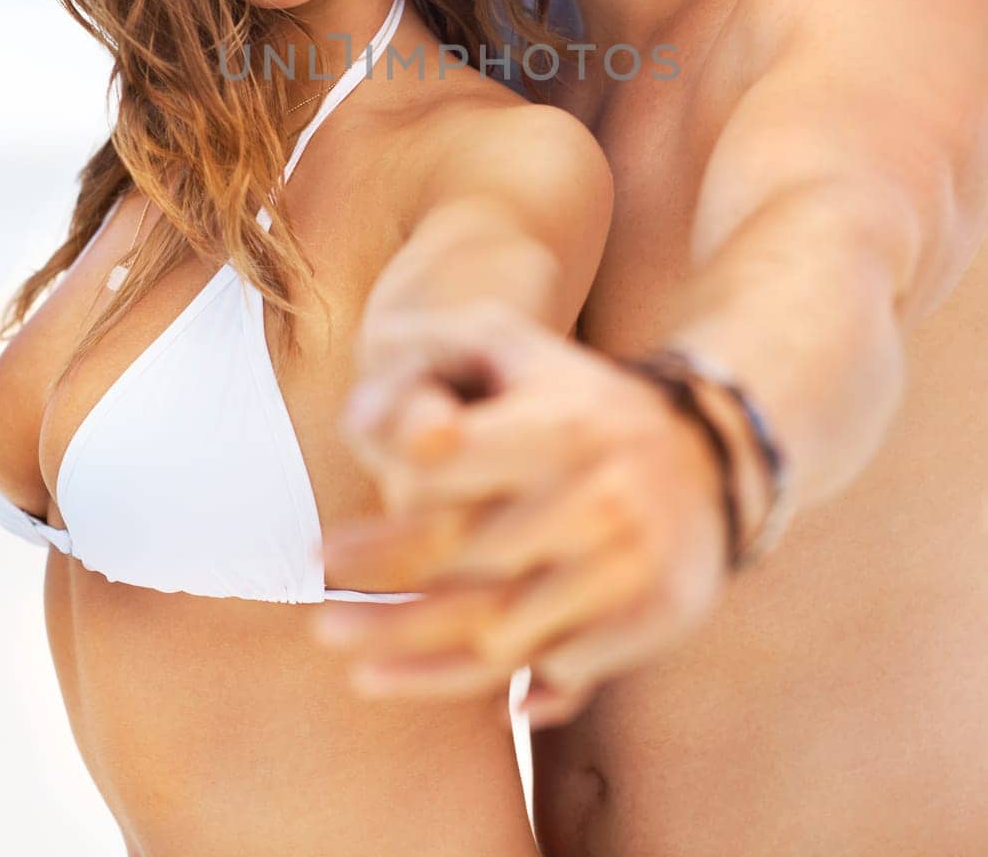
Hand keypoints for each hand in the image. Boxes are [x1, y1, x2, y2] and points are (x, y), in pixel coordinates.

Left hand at [312, 307, 729, 725]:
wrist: (710, 449)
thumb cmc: (573, 396)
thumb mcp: (508, 344)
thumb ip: (426, 351)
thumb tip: (371, 431)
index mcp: (556, 422)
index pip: (443, 474)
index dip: (377, 519)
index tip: (320, 550)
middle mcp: (597, 493)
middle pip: (463, 567)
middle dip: (380, 604)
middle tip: (319, 622)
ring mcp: (630, 560)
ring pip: (504, 633)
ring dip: (420, 661)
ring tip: (357, 665)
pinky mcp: (656, 613)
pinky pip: (562, 666)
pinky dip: (502, 683)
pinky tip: (442, 682)